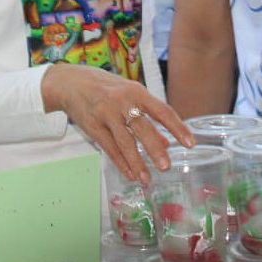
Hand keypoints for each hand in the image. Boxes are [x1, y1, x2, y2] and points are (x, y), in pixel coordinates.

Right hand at [40, 62, 193, 183]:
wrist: (71, 82)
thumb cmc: (107, 88)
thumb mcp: (131, 95)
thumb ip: (149, 116)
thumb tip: (167, 142)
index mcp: (137, 92)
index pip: (163, 110)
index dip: (177, 127)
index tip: (190, 143)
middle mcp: (122, 101)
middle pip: (142, 127)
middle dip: (154, 148)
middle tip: (166, 166)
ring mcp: (105, 114)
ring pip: (124, 141)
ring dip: (136, 162)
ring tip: (146, 179)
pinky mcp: (92, 126)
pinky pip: (109, 148)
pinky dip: (121, 163)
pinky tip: (130, 174)